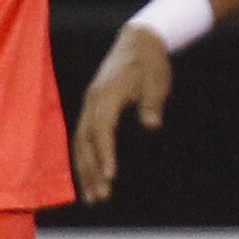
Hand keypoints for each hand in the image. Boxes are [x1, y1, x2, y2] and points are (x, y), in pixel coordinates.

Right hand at [74, 25, 173, 202]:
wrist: (139, 40)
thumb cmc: (151, 62)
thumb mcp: (157, 80)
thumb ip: (153, 103)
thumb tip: (153, 124)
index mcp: (106, 95)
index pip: (102, 130)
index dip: (105, 153)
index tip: (111, 176)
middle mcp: (93, 102)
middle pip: (86, 142)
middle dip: (92, 170)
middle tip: (102, 197)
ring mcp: (90, 105)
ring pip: (81, 143)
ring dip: (85, 170)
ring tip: (94, 198)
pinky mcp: (92, 108)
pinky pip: (83, 137)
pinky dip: (85, 159)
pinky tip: (90, 177)